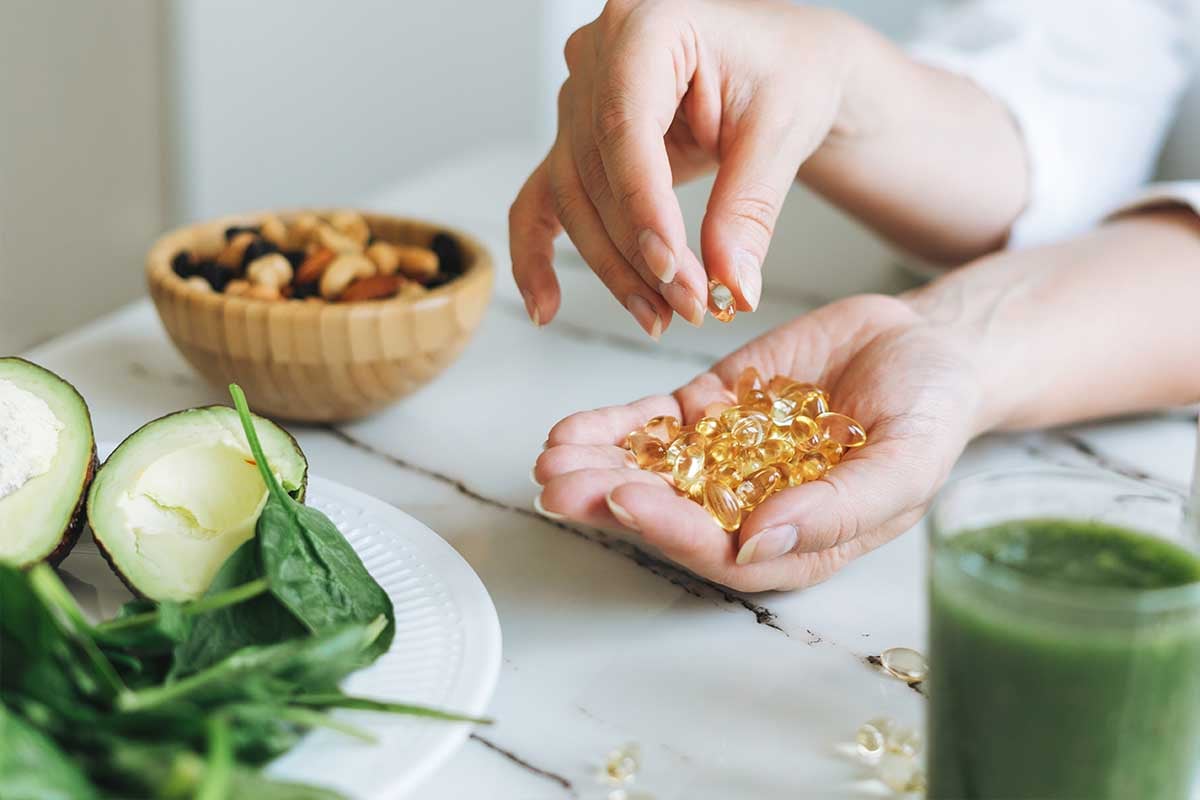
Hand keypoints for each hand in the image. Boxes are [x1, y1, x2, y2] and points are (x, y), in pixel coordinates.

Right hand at [509, 0, 863, 336]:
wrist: (785, 66)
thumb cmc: (789, 71)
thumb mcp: (783, 131)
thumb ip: (749, 208)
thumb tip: (731, 286)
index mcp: (647, 25)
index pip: (625, 126)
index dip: (642, 206)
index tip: (672, 268)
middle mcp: (597, 55)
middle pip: (595, 172)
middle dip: (639, 251)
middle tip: (689, 305)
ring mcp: (579, 99)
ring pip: (573, 198)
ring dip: (613, 266)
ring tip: (660, 315)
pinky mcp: (577, 141)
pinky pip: (542, 200)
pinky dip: (537, 254)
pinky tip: (546, 306)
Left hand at [532, 294, 981, 590]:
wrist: (924, 346)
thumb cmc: (931, 414)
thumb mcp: (906, 461)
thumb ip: (840, 508)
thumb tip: (759, 545)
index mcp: (794, 540)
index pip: (722, 551)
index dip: (672, 530)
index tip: (627, 502)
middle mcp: (749, 508)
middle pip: (670, 514)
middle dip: (610, 501)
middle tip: (559, 487)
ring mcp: (725, 458)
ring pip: (650, 470)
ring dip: (596, 467)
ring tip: (550, 459)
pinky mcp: (711, 411)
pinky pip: (653, 424)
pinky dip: (612, 427)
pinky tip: (570, 430)